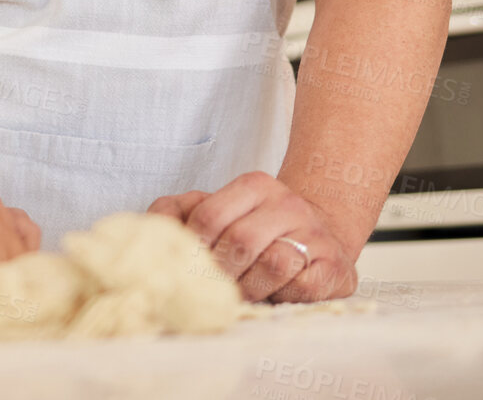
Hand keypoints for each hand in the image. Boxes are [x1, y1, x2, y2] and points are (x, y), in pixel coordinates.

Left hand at [148, 172, 358, 302]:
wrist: (320, 234)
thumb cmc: (258, 228)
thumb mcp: (220, 208)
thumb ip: (182, 211)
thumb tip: (147, 225)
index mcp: (254, 185)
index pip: (210, 215)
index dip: (192, 246)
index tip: (185, 267)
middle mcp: (287, 203)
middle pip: (240, 241)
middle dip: (219, 273)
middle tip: (209, 290)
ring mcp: (314, 233)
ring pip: (273, 263)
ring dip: (249, 288)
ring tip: (240, 295)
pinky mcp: (335, 266)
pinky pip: (303, 285)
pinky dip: (282, 296)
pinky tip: (275, 295)